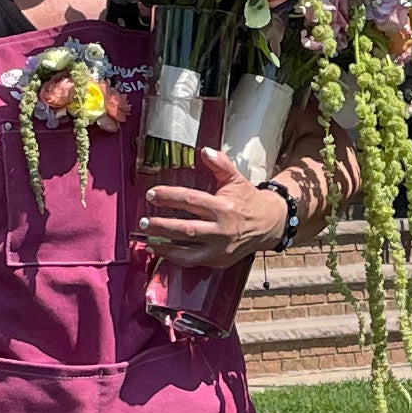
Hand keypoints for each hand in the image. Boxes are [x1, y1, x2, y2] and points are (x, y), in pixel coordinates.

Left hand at [140, 146, 285, 259]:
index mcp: (224, 207)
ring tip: (145, 237)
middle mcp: (222, 230)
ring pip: (187, 250)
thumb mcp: (236, 179)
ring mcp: (220, 249)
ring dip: (164, 244)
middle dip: (162, 225)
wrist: (269, 225)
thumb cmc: (247, 199)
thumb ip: (220, 164)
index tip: (152, 194)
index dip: (170, 197)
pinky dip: (173, 257)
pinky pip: (192, 261)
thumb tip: (204, 150)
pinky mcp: (218, 262)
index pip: (192, 201)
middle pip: (186, 229)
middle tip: (143, 220)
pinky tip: (159, 249)